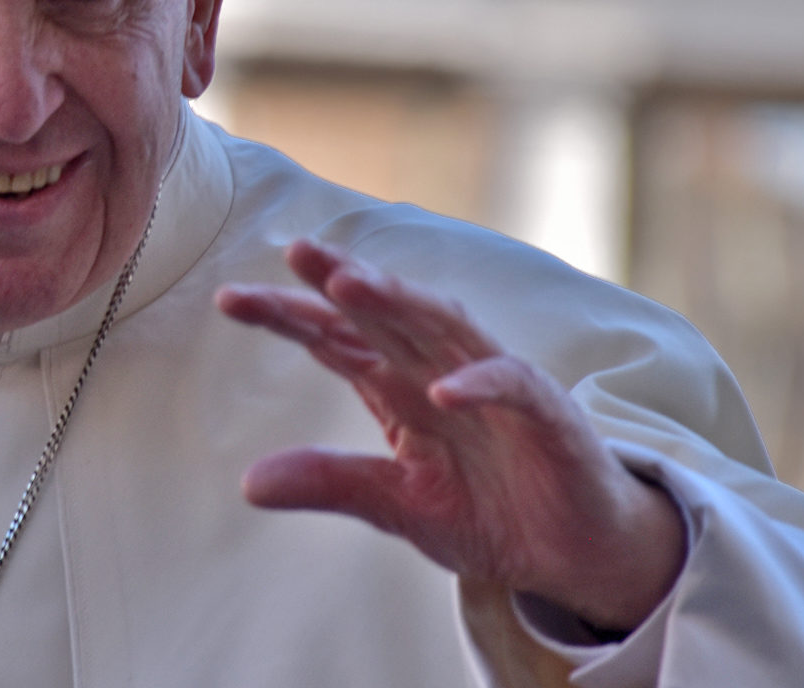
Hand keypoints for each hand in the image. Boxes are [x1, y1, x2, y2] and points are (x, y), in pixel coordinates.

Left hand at [216, 240, 685, 631]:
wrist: (574, 552)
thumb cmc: (488, 511)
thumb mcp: (396, 504)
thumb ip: (331, 483)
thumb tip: (247, 484)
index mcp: (399, 383)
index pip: (335, 337)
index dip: (286, 316)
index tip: (229, 301)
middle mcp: (440, 368)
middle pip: (383, 314)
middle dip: (339, 279)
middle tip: (295, 250)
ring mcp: (495, 384)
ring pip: (443, 328)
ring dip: (399, 303)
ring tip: (350, 284)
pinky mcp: (547, 414)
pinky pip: (512, 386)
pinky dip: (480, 382)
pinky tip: (442, 388)